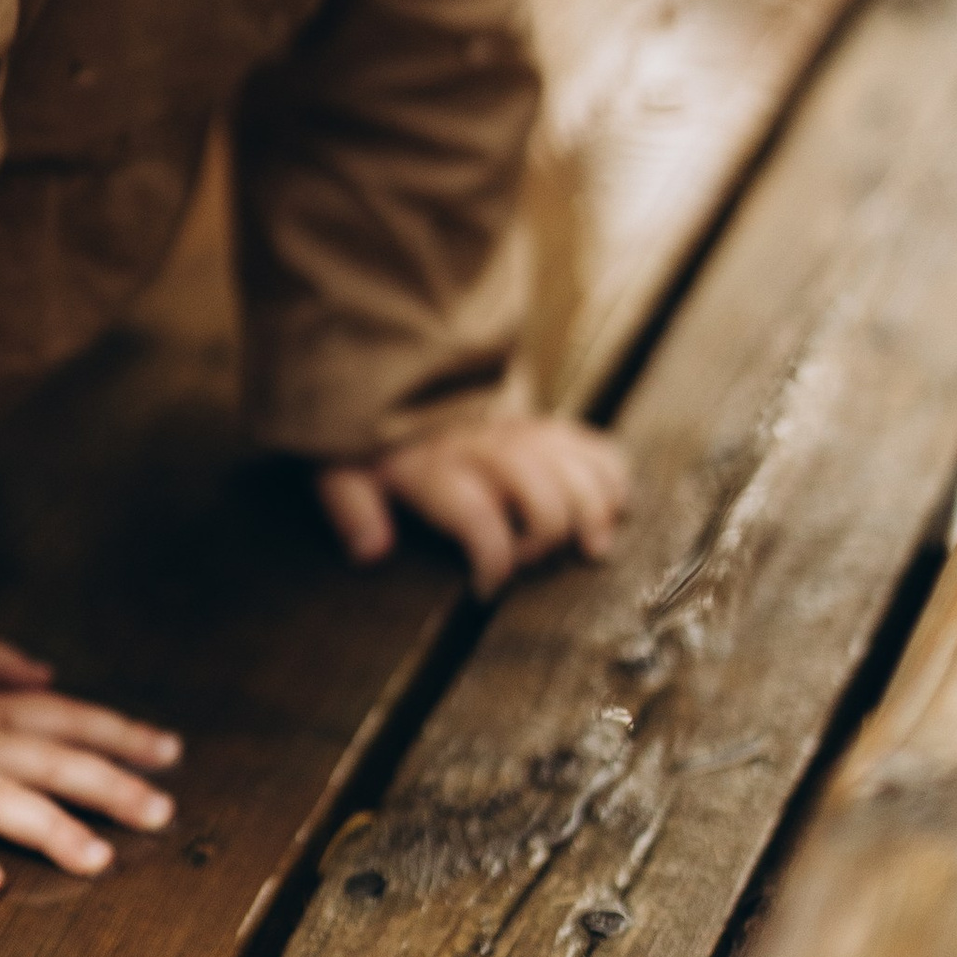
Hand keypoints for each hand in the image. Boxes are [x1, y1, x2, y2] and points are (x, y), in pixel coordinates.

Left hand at [318, 411, 630, 598]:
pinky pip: (595, 446)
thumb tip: (370, 553)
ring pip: (576, 468)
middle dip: (547, 535)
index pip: (476, 514)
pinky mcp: (547, 427)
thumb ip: (352, 505)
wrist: (400, 367)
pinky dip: (612, 477)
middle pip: (539, 492)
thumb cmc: (375, 437)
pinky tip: (614, 506)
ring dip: (592, 510)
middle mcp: (486, 447)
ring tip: (592, 548)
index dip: (492, 557)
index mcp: (435, 465)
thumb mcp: (343, 465)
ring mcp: (523, 433)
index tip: (488, 588)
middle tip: (535, 564)